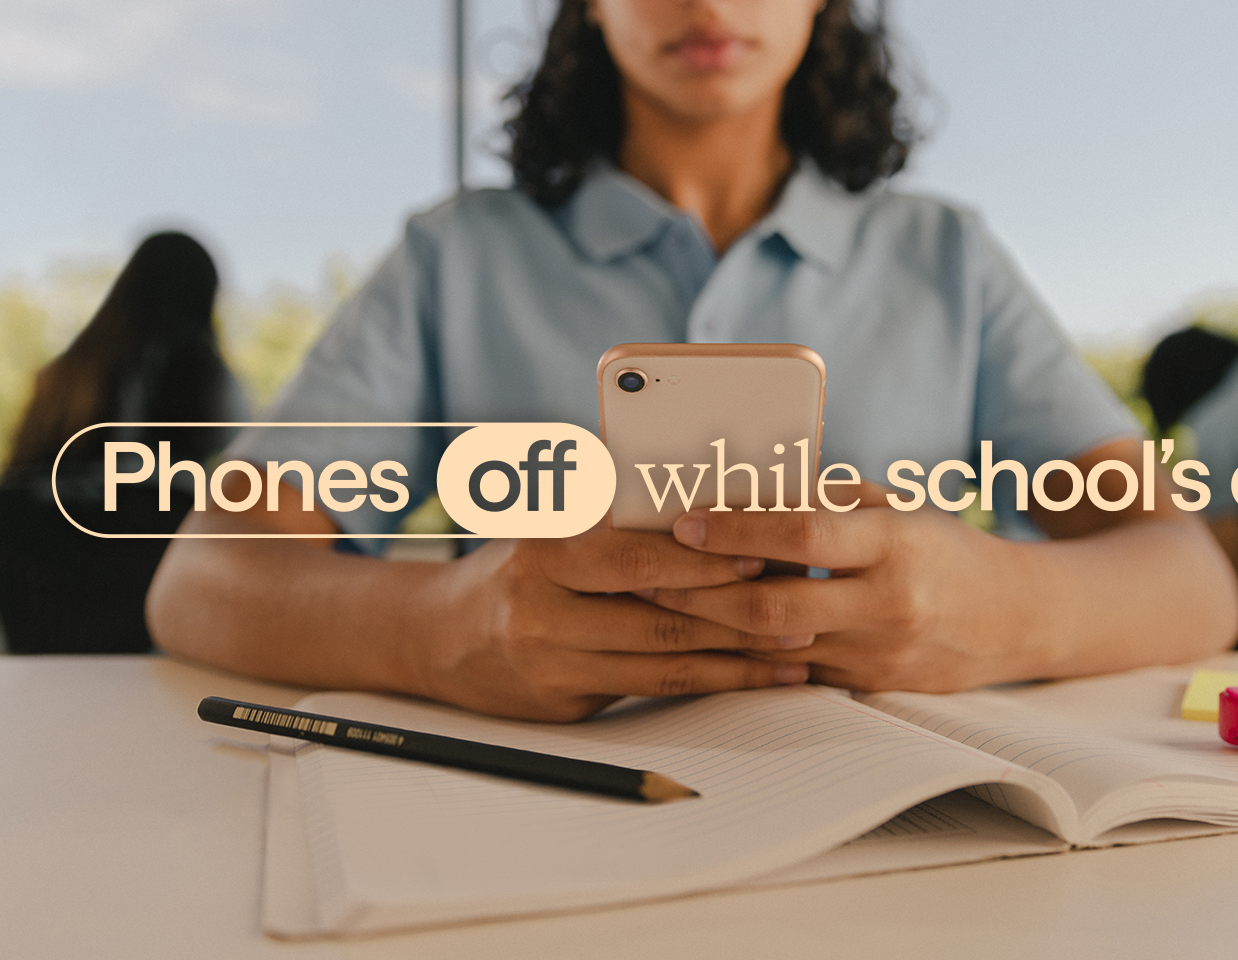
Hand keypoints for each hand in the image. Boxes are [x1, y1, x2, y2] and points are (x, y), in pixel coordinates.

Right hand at [410, 525, 811, 720]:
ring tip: (795, 648)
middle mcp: (541, 610)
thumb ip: (607, 499)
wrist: (438, 638)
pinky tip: (752, 677)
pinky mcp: (564, 705)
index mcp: (543, 551)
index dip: (702, 559)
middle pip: (658, 616)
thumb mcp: (547, 519)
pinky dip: (710, 684)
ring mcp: (551, 665)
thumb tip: (684, 464)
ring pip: (663, 664)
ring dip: (738, 659)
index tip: (759, 554)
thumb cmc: (514, 565)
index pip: (636, 557)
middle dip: (737, 614)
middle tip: (799, 606)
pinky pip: (652, 694)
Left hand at [640, 484, 1040, 692]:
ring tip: (661, 602)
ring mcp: (879, 654)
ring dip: (710, 627)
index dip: (736, 528)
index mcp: (896, 543)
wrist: (1017, 618)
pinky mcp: (871, 687)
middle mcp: (889, 603)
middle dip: (698, 591)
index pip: (802, 534)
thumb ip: (826, 500)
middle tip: (646, 574)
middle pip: (772, 605)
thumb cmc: (944, 548)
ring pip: (773, 648)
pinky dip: (746, 655)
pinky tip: (707, 637)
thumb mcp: (897, 506)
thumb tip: (742, 490)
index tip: (684, 520)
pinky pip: (794, 673)